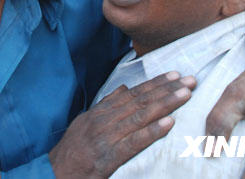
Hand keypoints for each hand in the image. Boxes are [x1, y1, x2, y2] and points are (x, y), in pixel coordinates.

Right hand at [49, 72, 196, 178]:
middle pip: (141, 101)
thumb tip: (123, 89)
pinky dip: (152, 131)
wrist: (54, 173)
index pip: (133, 93)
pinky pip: (133, 142)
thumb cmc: (72, 150)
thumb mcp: (85, 122)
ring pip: (140, 116)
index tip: (175, 75)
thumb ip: (106, 106)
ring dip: (165, 104)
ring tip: (186, 95)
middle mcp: (104, 120)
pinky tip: (169, 123)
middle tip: (191, 80)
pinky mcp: (108, 157)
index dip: (155, 83)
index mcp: (100, 112)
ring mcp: (106, 137)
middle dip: (167, 89)